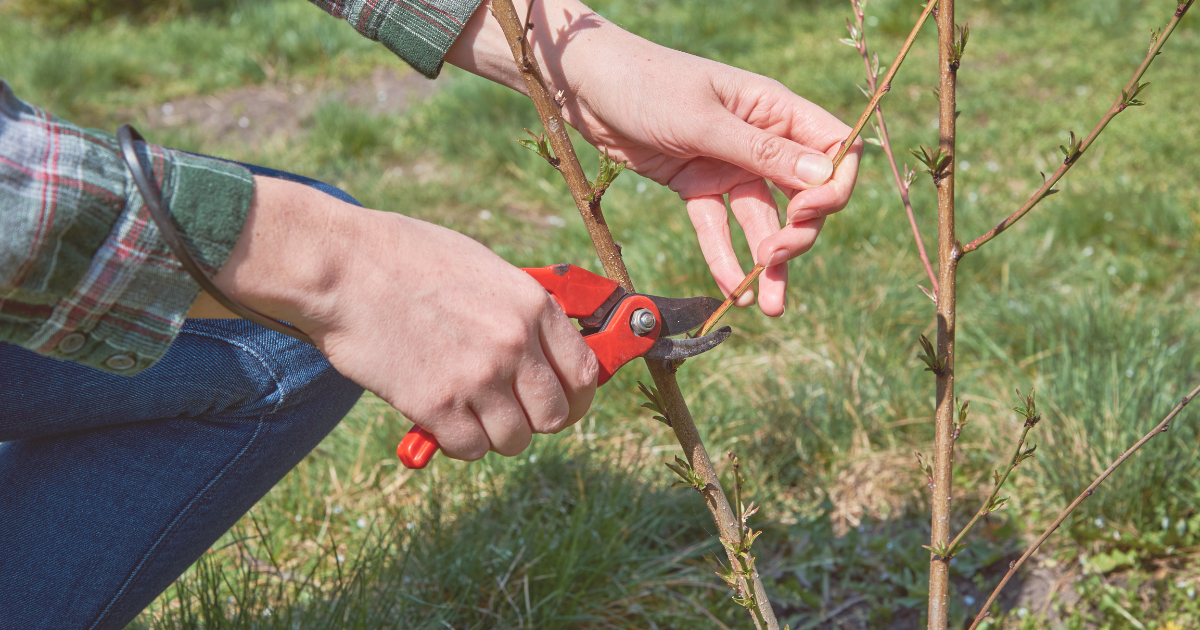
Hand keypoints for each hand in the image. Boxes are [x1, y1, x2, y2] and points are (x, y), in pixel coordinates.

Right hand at [203, 176, 598, 460]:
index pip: (585, 374)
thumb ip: (519, 310)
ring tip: (468, 412)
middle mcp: (515, 344)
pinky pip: (471, 449)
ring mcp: (478, 377)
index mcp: (532, 305)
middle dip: (534, 421)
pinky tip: (440, 418)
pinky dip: (457, 442)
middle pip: (555, 416)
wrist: (342, 266)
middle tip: (507, 413)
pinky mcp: (437, 405)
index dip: (576, 397)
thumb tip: (543, 346)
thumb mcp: (483, 268)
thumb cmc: (405, 258)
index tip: (563, 404)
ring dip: (494, 435)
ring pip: (514, 440)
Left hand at [447, 0, 861, 315]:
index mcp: (774, 108)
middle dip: (797, 233)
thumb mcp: (703, 119)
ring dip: (767, 263)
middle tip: (775, 259)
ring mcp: (728, 165)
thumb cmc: (646, 83)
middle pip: (801, 195)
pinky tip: (730, 290)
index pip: (834, 149)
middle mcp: (759, 139)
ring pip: (761, 221)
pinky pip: (717, 227)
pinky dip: (724, 257)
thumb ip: (761, 151)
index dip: (833, 186)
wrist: (584, 84)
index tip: (808, 213)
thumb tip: (822, 178)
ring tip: (766, 306)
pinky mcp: (696, 185)